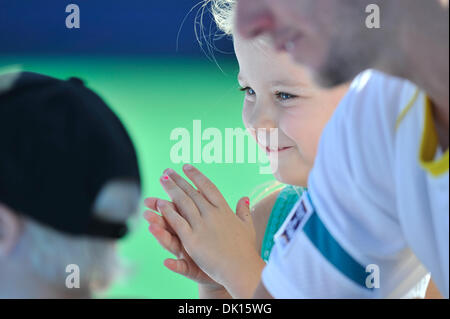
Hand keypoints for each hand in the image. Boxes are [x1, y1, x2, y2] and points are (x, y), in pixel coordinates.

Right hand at [143, 197, 223, 290]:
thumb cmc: (222, 246)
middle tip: (147, 202)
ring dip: (160, 236)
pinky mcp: (191, 270)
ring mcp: (187, 254)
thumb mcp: (220, 224)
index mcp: (191, 225)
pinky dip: (174, 265)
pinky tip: (166, 262)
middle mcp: (186, 238)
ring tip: (151, 227)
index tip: (159, 184)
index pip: (177, 210)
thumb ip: (214, 208)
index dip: (169, 199)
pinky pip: (181, 267)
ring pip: (171, 244)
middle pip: (170, 224)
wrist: (229, 269)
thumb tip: (217, 190)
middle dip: (158, 213)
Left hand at [156, 164, 265, 297]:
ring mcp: (202, 226)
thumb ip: (243, 211)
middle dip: (179, 180)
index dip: (196, 176)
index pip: (208, 187)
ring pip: (183, 203)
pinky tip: (160, 203)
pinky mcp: (193, 240)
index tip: (186, 166)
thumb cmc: (246, 249)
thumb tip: (244, 198)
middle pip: (193, 192)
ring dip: (171, 189)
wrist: (242, 268)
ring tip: (162, 179)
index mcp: (224, 209)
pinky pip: (178, 222)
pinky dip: (169, 212)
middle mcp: (212, 214)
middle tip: (167, 170)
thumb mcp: (247, 226)